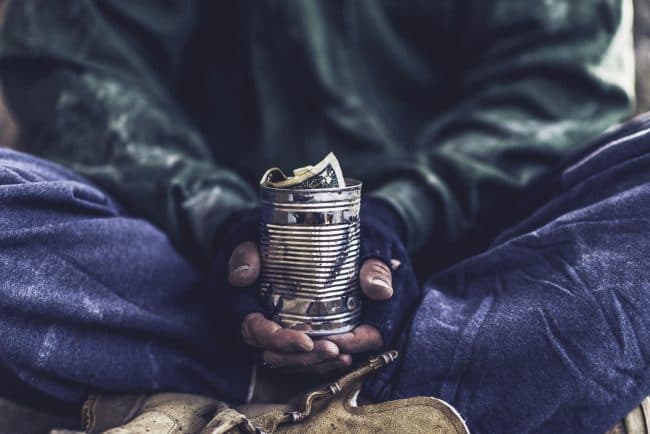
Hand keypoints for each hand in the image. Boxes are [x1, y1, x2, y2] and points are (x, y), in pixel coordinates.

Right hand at [229, 242, 392, 372]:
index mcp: (246, 306)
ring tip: (344, 355)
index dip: (279, 341)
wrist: (284, 231)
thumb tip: (240, 276)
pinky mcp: (300, 332)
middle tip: (333, 349)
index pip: (256, 333)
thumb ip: (245, 252)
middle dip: (306, 358)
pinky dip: (327, 359)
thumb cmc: (260, 235)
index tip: (305, 340)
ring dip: (319, 362)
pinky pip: (309, 355)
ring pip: (296, 361)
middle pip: (279, 355)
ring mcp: (282, 331)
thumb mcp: (250, 237)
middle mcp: (264, 324)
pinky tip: (348, 355)